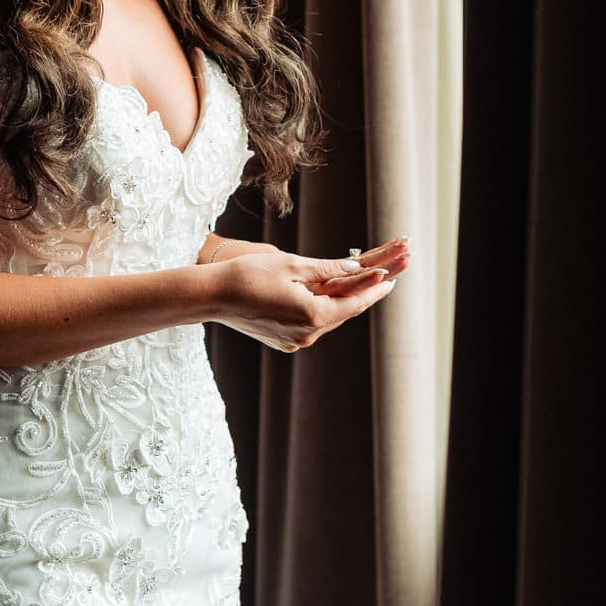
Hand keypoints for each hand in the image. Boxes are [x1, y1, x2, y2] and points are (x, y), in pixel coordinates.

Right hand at [211, 237, 409, 351]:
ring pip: (328, 318)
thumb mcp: (292, 265)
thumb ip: (327, 269)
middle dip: (363, 294)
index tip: (392, 278)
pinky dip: (322, 309)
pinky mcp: (283, 340)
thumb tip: (355, 268)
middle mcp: (307, 333)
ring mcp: (295, 340)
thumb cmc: (249, 274)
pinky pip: (312, 323)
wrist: (213, 296)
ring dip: (343, 302)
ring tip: (359, 286)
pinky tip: (326, 297)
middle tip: (384, 276)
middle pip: (344, 312)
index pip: (355, 303)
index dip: (375, 289)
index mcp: (313, 314)